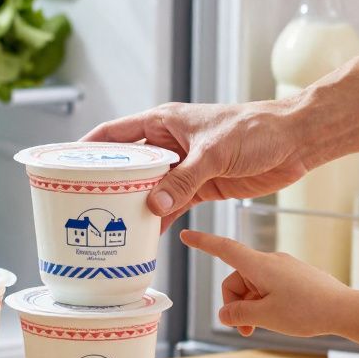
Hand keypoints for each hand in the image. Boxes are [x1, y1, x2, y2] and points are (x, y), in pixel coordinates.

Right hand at [82, 101, 309, 231]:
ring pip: (149, 188)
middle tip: (85, 205)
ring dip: (135, 206)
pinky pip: (173, 204)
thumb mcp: (213, 152)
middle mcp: (169, 143)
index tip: (64, 164)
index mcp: (164, 122)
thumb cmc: (255, 129)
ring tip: (113, 227)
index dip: (88, 149)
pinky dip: (161, 219)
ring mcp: (184, 166)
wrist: (295, 141)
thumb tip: (153, 205)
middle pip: (128, 165)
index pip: (115, 134)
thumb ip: (183, 180)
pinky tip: (148, 236)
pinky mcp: (202, 186)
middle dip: (108, 183)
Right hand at [180, 230, 349, 337]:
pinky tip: (281, 319)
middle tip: (245, 329)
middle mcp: (271, 261)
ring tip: (264, 328)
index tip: (186, 235)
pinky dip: (265, 303)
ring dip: (251, 306)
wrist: (346, 310)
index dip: (203, 242)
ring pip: (253, 285)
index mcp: (259, 265)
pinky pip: (270, 286)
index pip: (224, 248)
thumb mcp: (265, 317)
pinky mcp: (296, 276)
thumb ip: (239, 314)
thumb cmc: (307, 311)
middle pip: (236, 278)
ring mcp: (285, 268)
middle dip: (235, 303)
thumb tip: (225, 314)